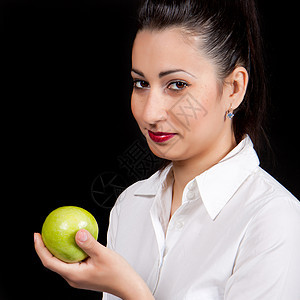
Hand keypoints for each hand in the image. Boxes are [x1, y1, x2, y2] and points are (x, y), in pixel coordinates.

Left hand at [34, 230, 153, 299]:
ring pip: (62, 262)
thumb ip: (89, 244)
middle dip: (46, 248)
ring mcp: (78, 277)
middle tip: (44, 233)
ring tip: (57, 236)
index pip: (49, 262)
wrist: (126, 284)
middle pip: (52, 262)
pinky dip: (69, 251)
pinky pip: (72, 261)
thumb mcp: (103, 255)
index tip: (37, 236)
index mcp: (74, 275)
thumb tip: (77, 233)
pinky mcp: (84, 274)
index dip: (40, 248)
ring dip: (57, 249)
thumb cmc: (117, 273)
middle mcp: (73, 278)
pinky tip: (75, 242)